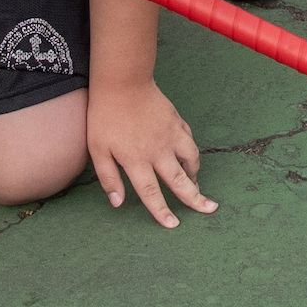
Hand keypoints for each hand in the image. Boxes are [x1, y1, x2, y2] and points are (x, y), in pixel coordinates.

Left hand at [86, 76, 214, 226]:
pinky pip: (189, 141)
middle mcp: (158, 151)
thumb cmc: (105, 115)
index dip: (162, 211)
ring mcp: (170, 135)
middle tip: (210, 209)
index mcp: (137, 160)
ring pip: (191, 159)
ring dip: (195, 174)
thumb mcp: (97, 149)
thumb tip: (117, 203)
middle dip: (195, 198)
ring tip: (197, 183)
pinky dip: (191, 152)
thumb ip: (108, 178)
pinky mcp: (177, 121)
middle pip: (180, 180)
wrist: (123, 81)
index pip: (152, 193)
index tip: (173, 224)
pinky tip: (189, 156)